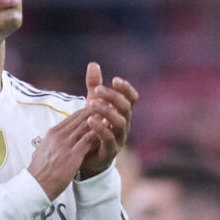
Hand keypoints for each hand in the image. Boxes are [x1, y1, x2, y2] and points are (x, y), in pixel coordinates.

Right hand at [28, 106, 102, 199]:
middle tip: (109, 109)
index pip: (72, 117)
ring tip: (112, 117)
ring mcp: (65, 145)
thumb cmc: (41, 171)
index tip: (98, 110)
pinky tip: (108, 132)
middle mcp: (59, 136)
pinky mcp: (72, 155)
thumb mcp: (46, 150)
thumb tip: (59, 139)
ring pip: (86, 127)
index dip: (87, 112)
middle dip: (96, 113)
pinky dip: (99, 134)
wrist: (36, 185)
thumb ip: (54, 142)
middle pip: (80, 119)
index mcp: (53, 133)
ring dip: (99, 121)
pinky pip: (88, 140)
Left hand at [77, 61, 137, 178]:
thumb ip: (94, 86)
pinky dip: (100, 128)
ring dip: (107, 111)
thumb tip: (93, 64)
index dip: (126, 88)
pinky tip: (89, 120)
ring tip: (91, 104)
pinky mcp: (110, 150)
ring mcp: (119, 138)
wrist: (87, 156)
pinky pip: (109, 139)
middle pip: (126, 108)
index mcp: (122, 113)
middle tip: (96, 91)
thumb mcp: (92, 104)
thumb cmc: (93, 128)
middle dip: (113, 97)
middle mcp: (124, 124)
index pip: (131, 98)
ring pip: (120, 123)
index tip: (114, 80)